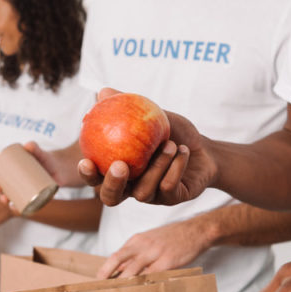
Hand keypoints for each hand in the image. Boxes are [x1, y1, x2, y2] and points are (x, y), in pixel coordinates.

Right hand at [0, 141, 78, 205]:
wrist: (63, 168)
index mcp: (12, 172)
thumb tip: (28, 145)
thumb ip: (35, 148)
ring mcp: (24, 191)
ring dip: (4, 200)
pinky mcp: (34, 197)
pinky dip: (17, 207)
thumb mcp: (40, 153)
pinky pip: (23, 204)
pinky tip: (14, 209)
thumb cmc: (48, 159)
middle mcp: (16, 182)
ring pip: (10, 197)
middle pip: (1, 188)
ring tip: (5, 199)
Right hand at [79, 88, 216, 206]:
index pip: (96, 178)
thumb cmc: (172, 132)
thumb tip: (103, 92)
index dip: (87, 174)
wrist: (204, 150)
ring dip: (157, 166)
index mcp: (119, 170)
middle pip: (111, 197)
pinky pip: (167, 188)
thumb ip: (126, 106)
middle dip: (112, 184)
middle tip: (121, 165)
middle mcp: (131, 187)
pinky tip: (183, 151)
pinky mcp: (171, 199)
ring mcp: (151, 196)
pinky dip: (175, 167)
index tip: (86, 161)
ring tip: (169, 144)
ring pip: (144, 192)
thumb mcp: (151, 115)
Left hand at [96, 217, 215, 278]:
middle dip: (107, 277)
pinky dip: (144, 286)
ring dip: (123, 285)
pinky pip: (152, 277)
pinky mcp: (168, 261)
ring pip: (133, 271)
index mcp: (136, 240)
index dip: (105, 270)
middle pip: (118, 261)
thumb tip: (120, 272)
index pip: (115, 256)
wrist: (196, 231)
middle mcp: (142, 245)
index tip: (98, 283)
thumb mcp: (150, 240)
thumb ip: (136, 254)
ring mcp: (155, 252)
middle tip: (101, 291)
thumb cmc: (171, 238)